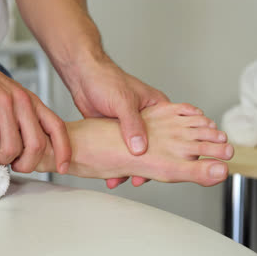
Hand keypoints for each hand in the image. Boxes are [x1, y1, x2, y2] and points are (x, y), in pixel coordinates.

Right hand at [0, 46, 70, 173]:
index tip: (62, 168)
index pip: (57, 127)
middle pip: (37, 144)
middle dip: (28, 164)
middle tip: (16, 167)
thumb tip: (32, 147)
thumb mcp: (11, 98)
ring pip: (12, 146)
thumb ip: (23, 118)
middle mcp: (22, 100)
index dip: (63, 150)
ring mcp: (3, 101)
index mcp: (32, 101)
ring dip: (3, 160)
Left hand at [64, 57, 202, 187]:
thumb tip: (140, 148)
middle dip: (149, 166)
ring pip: (137, 153)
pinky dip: (116, 165)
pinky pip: (120, 153)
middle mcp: (147, 119)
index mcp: (157, 108)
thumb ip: (133, 125)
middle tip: (141, 178)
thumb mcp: (123, 101)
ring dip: (130, 168)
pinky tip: (112, 175)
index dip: (173, 152)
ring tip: (123, 179)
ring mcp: (131, 128)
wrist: (81, 76)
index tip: (169, 168)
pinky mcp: (116, 134)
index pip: (175, 134)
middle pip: (156, 148)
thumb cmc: (106, 78)